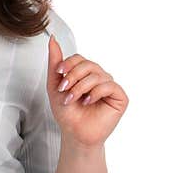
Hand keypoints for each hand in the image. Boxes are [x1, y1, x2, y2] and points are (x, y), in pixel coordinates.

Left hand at [47, 34, 128, 148]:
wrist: (74, 132)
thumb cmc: (66, 111)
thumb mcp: (55, 85)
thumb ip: (55, 62)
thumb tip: (52, 39)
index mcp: (85, 74)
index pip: (79, 58)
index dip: (69, 64)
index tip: (59, 74)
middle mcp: (99, 77)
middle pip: (88, 64)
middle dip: (73, 76)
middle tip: (65, 90)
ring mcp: (110, 87)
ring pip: (97, 75)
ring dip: (81, 87)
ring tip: (73, 99)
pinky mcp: (120, 97)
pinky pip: (109, 85)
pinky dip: (95, 92)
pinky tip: (88, 101)